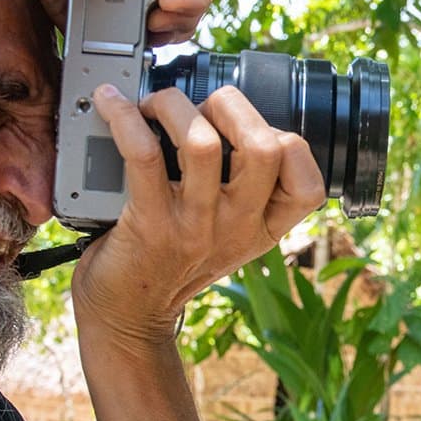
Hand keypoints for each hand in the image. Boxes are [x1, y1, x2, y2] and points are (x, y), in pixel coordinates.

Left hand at [72, 84, 327, 345]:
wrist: (128, 316)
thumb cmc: (172, 265)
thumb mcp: (228, 237)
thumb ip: (242, 192)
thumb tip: (227, 119)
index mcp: (263, 228)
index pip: (309, 182)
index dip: (288, 141)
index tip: (252, 129)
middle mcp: (237, 227)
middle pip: (266, 148)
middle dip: (233, 105)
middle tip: (203, 105)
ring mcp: (195, 227)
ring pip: (202, 142)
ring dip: (174, 106)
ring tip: (154, 104)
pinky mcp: (150, 224)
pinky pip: (144, 156)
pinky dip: (125, 119)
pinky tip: (111, 105)